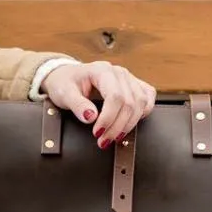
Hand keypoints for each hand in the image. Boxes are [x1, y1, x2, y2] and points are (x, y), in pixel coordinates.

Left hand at [41, 61, 155, 148]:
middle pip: (129, 102)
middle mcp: (119, 72)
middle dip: (117, 126)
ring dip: (129, 124)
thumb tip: (91, 117)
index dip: (109, 118)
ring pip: (141, 103)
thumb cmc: (64, 83)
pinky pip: (148, 97)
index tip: (97, 133)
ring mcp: (128, 78)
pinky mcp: (134, 84)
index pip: (115, 96)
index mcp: (102, 70)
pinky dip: (143, 112)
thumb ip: (77, 104)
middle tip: (103, 141)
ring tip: (114, 137)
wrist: (67, 77)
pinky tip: (130, 123)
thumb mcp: (64, 93)